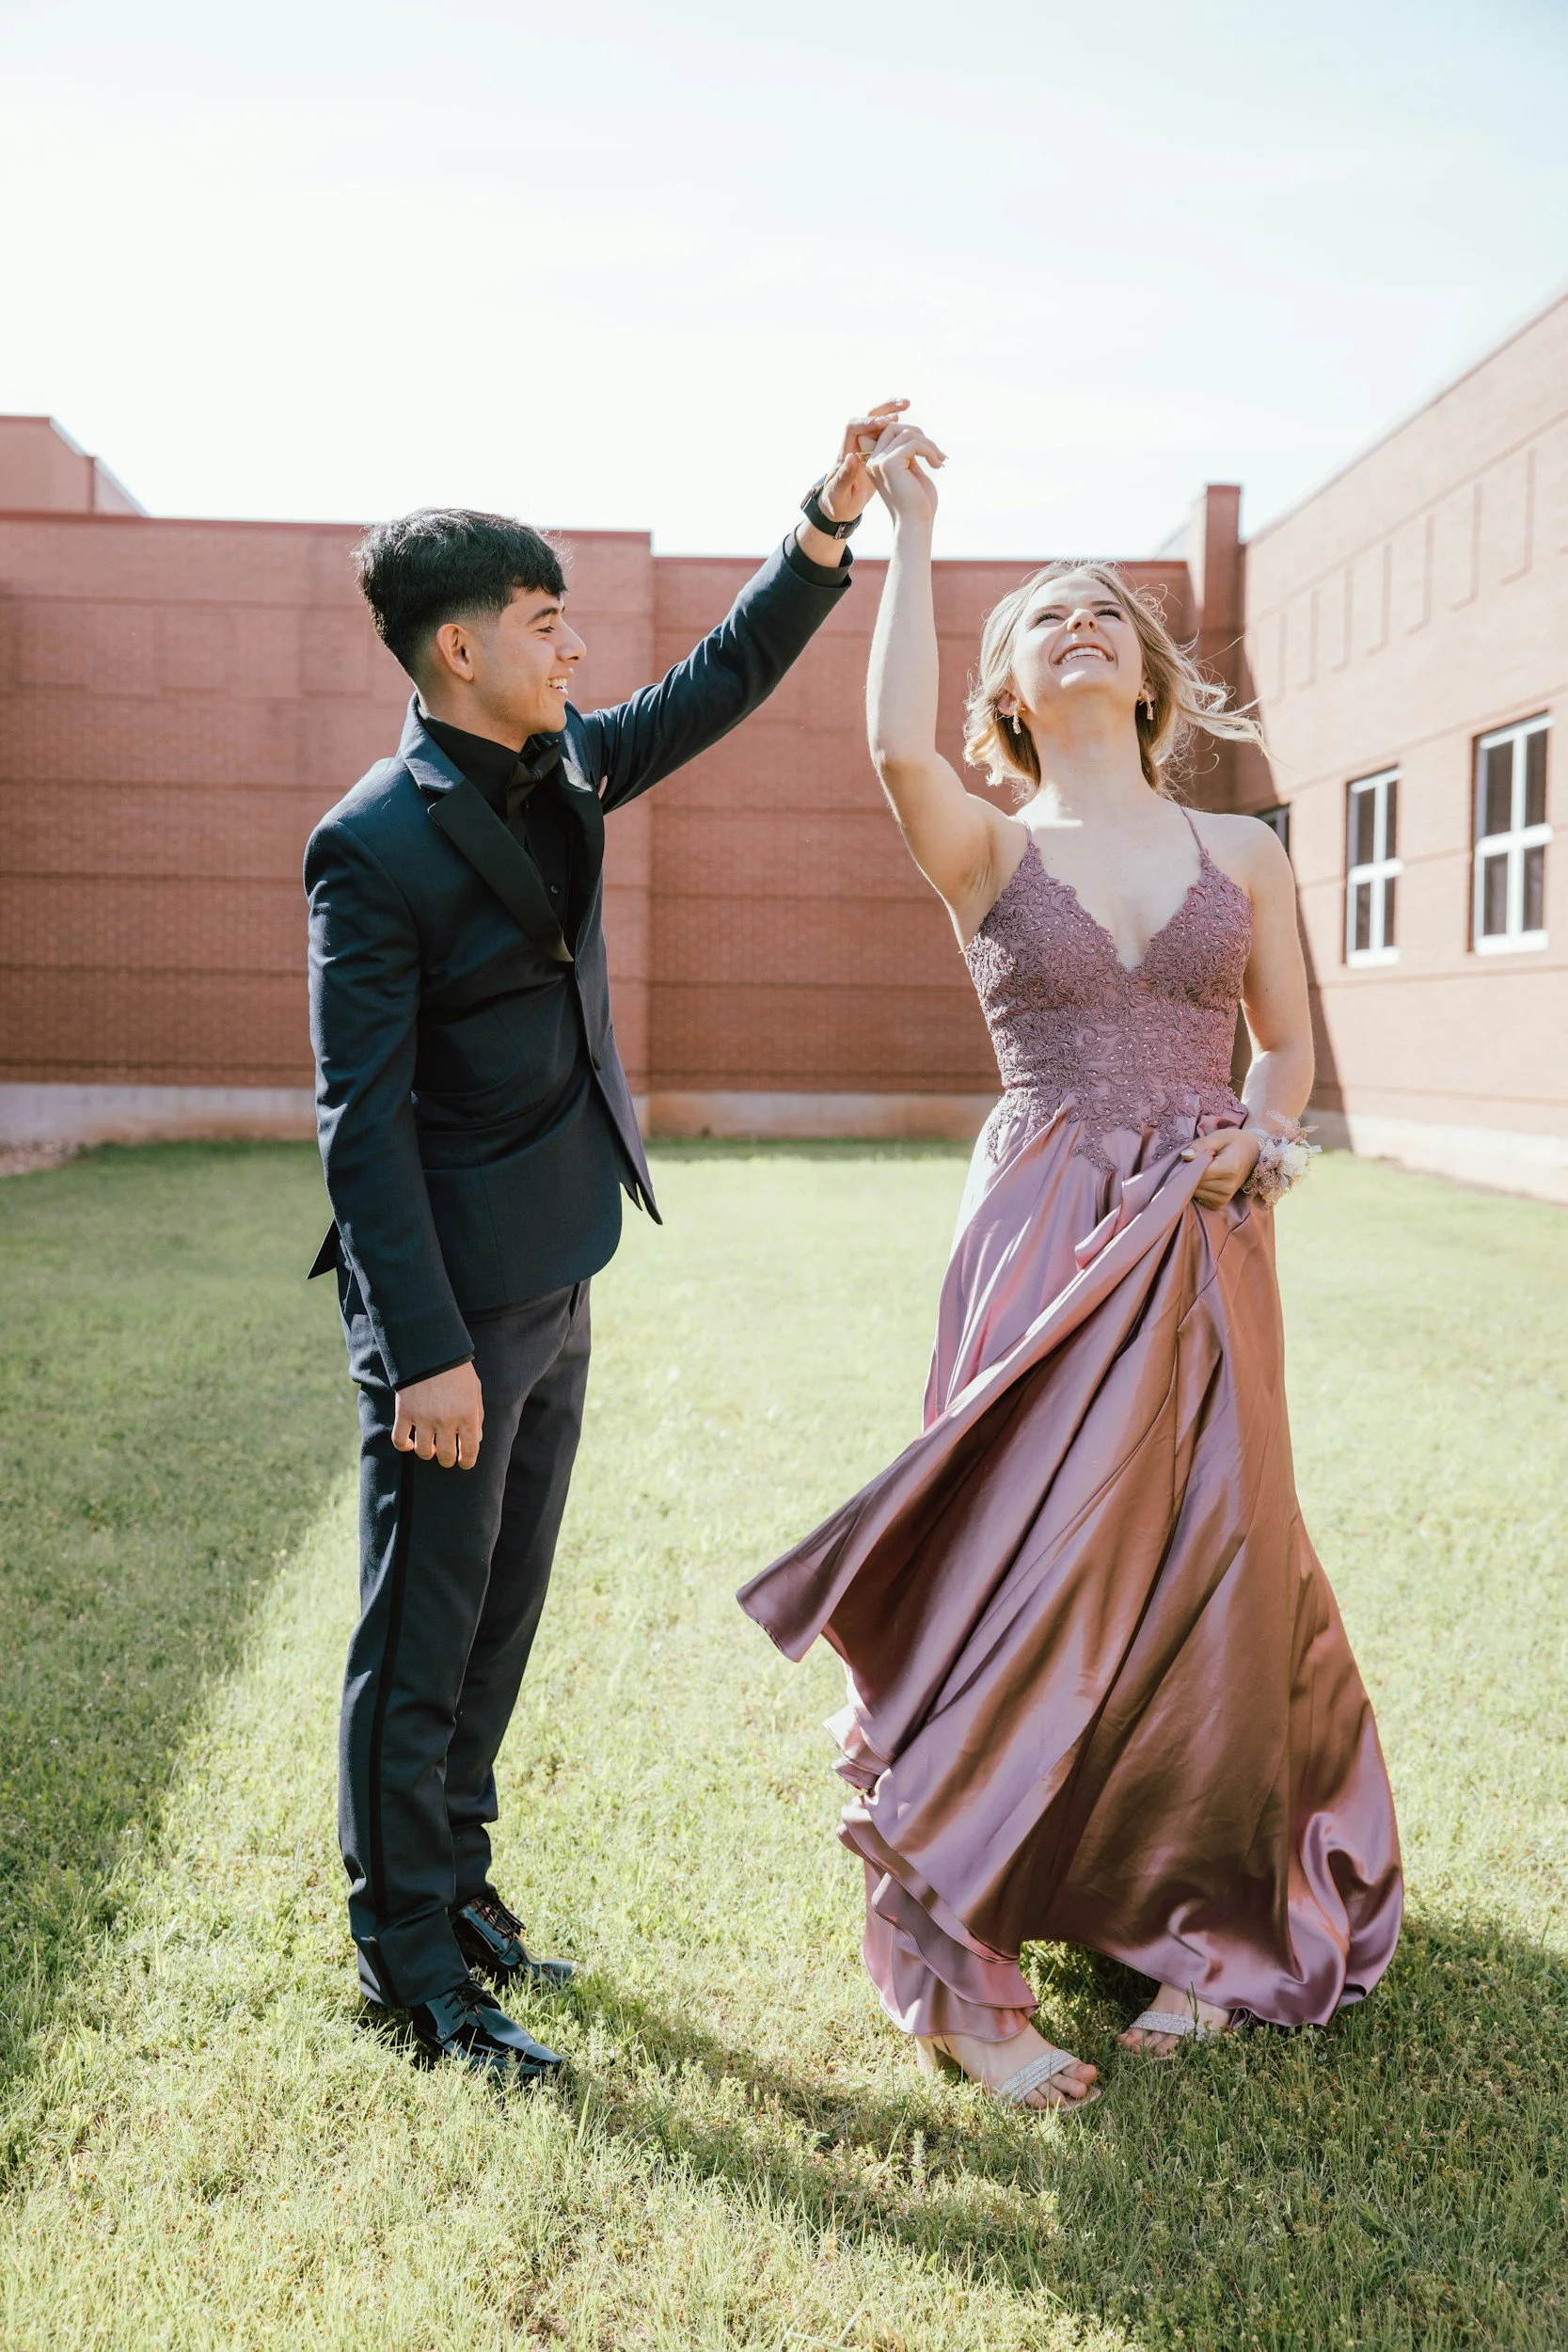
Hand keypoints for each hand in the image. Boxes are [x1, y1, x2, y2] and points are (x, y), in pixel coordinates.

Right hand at [393, 1360, 482, 1468]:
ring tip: (430, 1446)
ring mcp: (423, 1418)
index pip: (469, 1452)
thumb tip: (475, 1441)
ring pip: (423, 1452)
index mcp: (467, 1416)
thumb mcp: (475, 1392)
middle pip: (445, 1457)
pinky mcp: (404, 1413)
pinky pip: (400, 1441)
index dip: (467, 1462)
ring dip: (428, 1453)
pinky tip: (410, 1443)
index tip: (464, 1463)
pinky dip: (405, 1446)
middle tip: (446, 1455)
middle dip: (447, 1460)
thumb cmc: (457, 1372)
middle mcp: (445, 1421)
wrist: (430, 1352)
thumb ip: (477, 1418)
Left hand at [815, 399, 928, 526]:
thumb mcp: (839, 493)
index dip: (869, 423)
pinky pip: (887, 433)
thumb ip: (845, 476)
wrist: (839, 505)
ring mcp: (866, 445)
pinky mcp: (876, 450)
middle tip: (904, 404)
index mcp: (845, 451)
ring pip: (879, 421)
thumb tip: (852, 456)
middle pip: (868, 416)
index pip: (854, 427)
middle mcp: (855, 443)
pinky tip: (910, 424)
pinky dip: (898, 425)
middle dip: (884, 407)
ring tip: (907, 404)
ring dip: (892, 410)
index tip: (886, 423)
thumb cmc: (837, 501)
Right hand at [865, 417, 946, 528]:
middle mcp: (873, 461)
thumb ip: (908, 453)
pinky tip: (937, 465)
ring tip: (939, 460)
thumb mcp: (912, 472)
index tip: (930, 449)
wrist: (915, 525)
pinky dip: (930, 450)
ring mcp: (879, 462)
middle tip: (936, 452)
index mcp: (876, 463)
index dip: (910, 434)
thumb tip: (913, 431)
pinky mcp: (889, 463)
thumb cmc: (918, 504)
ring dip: (928, 444)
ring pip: (907, 434)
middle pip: (894, 428)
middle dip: (919, 435)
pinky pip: (914, 443)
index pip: (889, 433)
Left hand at [1178, 1128, 1262, 1208]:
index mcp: (1229, 1169)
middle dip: (1189, 1172)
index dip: (1188, 1164)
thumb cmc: (1234, 1142)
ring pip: (1194, 1191)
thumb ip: (1201, 1145)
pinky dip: (1198, 1189)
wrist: (1253, 1153)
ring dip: (1193, 1181)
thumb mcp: (1219, 1136)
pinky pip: (1199, 1198)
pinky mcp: (1219, 1204)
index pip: (1197, 1172)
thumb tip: (1185, 1156)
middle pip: (1194, 1183)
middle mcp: (1227, 1187)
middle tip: (1196, 1160)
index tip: (1190, 1155)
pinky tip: (1206, 1179)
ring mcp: (1224, 1197)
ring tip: (1204, 1169)